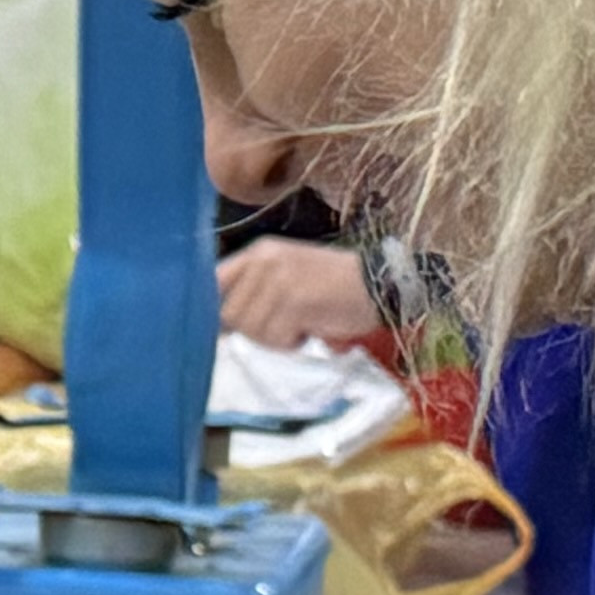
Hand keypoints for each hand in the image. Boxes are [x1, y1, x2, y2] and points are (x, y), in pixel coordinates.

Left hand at [220, 239, 381, 350]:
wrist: (381, 283)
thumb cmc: (332, 286)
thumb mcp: (285, 277)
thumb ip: (251, 293)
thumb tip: (215, 326)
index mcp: (258, 253)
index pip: (213, 282)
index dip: (215, 310)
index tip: (224, 329)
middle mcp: (263, 261)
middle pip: (230, 314)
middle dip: (254, 329)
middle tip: (285, 324)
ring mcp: (279, 280)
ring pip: (252, 330)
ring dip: (276, 337)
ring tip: (301, 323)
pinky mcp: (296, 301)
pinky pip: (276, 338)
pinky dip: (293, 342)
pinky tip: (312, 327)